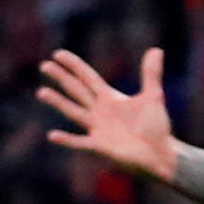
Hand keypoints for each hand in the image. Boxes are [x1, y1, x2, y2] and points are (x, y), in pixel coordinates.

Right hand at [36, 47, 181, 180]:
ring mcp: (97, 128)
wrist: (162, 154)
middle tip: (44, 65)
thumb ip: (151, 74)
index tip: (57, 54)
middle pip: (76, 91)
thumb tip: (157, 50)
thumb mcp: (153, 97)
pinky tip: (52, 135)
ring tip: (42, 92)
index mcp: (110, 98)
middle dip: (62, 78)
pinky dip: (67, 140)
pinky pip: (80, 142)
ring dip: (59, 103)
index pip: (88, 77)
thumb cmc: (156, 126)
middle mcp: (100, 111)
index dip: (74, 66)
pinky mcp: (100, 146)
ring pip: (74, 112)